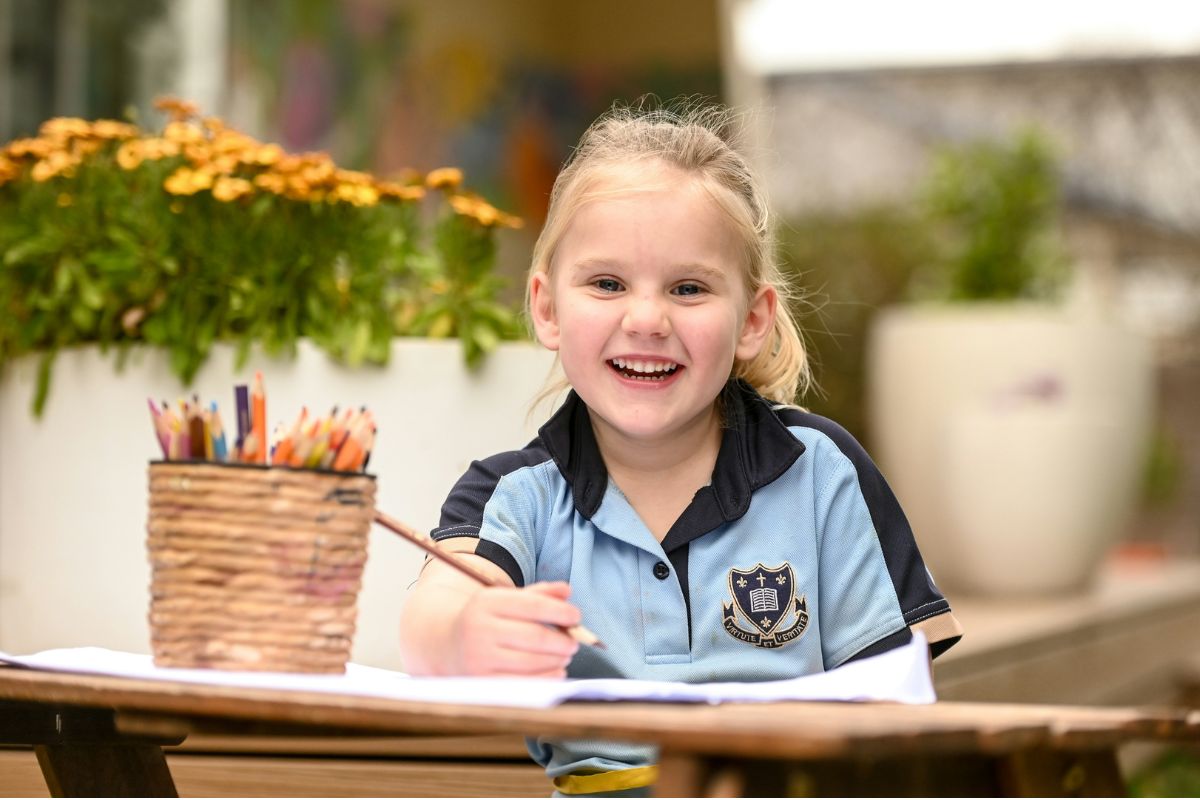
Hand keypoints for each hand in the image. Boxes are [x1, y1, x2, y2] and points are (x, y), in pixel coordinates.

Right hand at [449, 581, 581, 677]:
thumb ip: (537, 594)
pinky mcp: (483, 682)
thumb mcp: (505, 600)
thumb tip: (566, 591)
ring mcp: (479, 658)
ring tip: (565, 655)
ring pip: (533, 662)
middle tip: (574, 642)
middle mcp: (480, 629)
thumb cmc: (487, 621)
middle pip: (535, 637)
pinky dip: (548, 678)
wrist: (447, 645)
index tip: (576, 616)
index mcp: (487, 603)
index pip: (533, 605)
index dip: (560, 611)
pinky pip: (526, 683)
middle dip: (563, 641)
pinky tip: (557, 671)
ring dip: (558, 660)